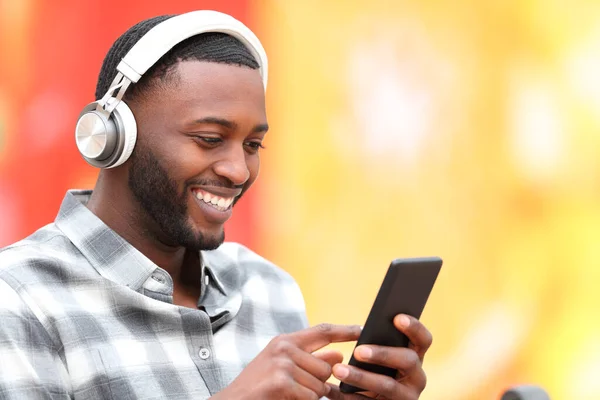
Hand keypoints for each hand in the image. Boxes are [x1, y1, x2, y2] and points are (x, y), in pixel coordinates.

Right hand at [212, 323, 361, 399]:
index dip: (345, 330)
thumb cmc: (259, 389)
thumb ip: (309, 360)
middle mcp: (284, 347)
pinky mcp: (282, 381)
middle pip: (327, 367)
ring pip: (321, 385)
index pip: (322, 331)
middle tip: (296, 389)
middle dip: (320, 384)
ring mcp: (282, 363)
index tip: (362, 329)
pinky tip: (285, 398)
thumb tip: (338, 355)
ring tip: (288, 394)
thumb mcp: (283, 367)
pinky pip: (311, 396)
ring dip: (310, 396)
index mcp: (285, 341)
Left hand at [326, 314, 431, 399]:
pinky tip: (332, 390)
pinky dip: (350, 396)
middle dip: (383, 354)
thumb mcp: (378, 355)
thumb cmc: (371, 369)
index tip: (397, 318)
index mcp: (414, 356)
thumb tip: (360, 328)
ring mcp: (407, 396)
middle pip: (408, 360)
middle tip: (358, 350)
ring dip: (361, 377)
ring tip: (338, 370)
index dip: (414, 327)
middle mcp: (416, 377)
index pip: (423, 340)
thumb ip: (376, 341)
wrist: (367, 398)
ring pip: (388, 385)